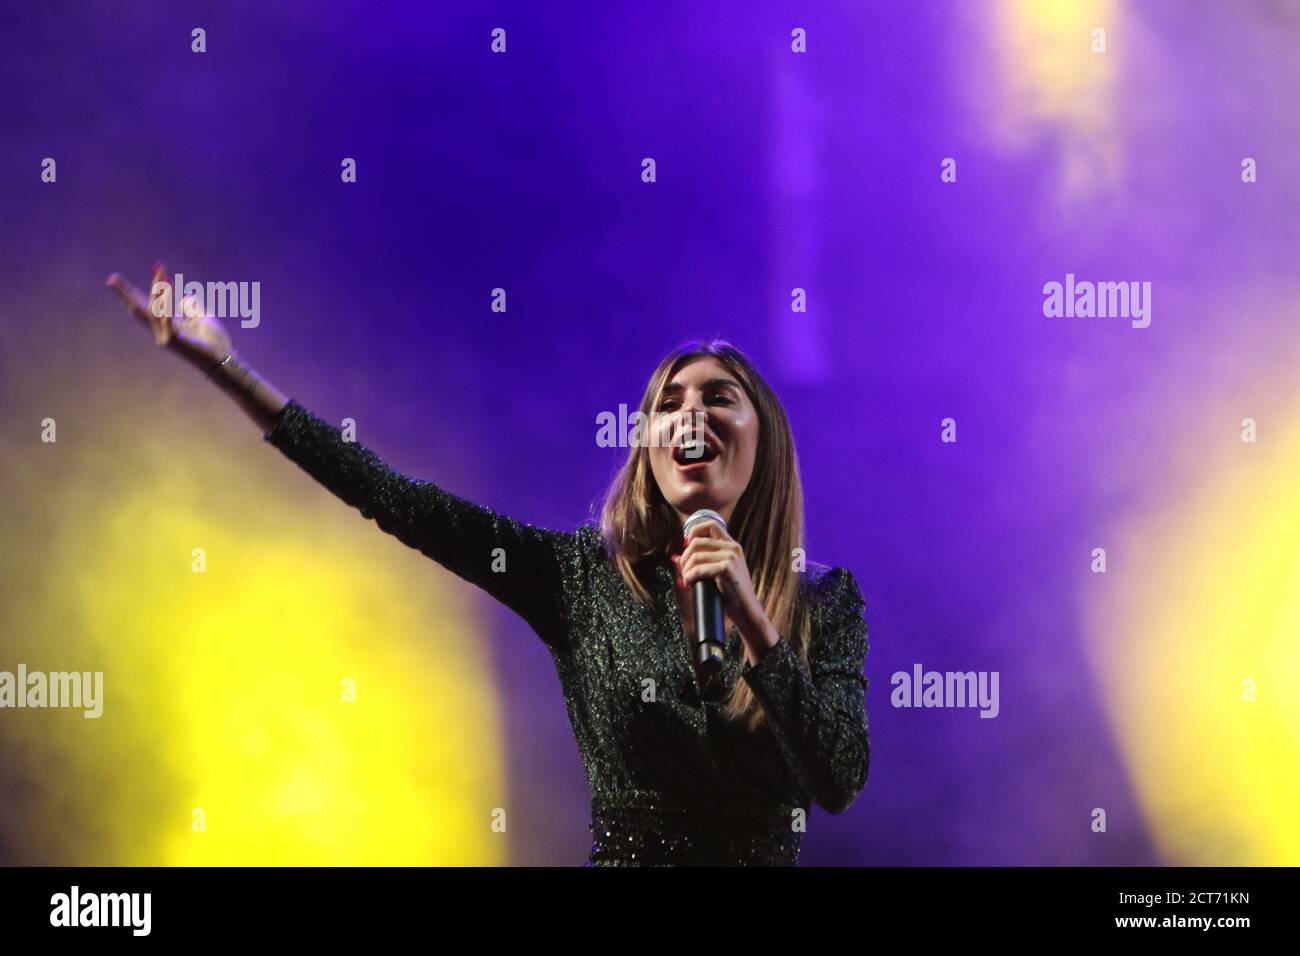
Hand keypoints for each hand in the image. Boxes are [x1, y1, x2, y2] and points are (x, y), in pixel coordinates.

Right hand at [105, 262, 231, 372]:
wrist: (223, 360)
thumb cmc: (214, 342)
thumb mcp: (203, 318)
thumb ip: (192, 307)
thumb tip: (186, 296)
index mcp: (168, 325)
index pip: (151, 304)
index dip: (152, 285)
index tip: (157, 266)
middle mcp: (161, 331)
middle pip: (139, 309)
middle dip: (125, 294)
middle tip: (111, 279)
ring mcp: (164, 337)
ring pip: (152, 310)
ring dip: (156, 289)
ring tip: (160, 271)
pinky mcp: (171, 340)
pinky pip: (164, 318)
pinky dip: (164, 302)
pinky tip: (166, 286)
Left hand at [674, 521, 776, 652]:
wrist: (747, 612)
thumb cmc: (732, 595)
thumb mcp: (715, 574)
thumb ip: (699, 563)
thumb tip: (675, 557)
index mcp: (732, 546)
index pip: (711, 525)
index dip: (695, 531)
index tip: (686, 546)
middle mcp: (733, 548)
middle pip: (697, 542)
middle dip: (685, 558)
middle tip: (684, 573)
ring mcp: (731, 557)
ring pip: (695, 556)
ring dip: (686, 571)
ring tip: (687, 582)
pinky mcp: (727, 569)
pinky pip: (698, 569)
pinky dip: (690, 577)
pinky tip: (690, 585)